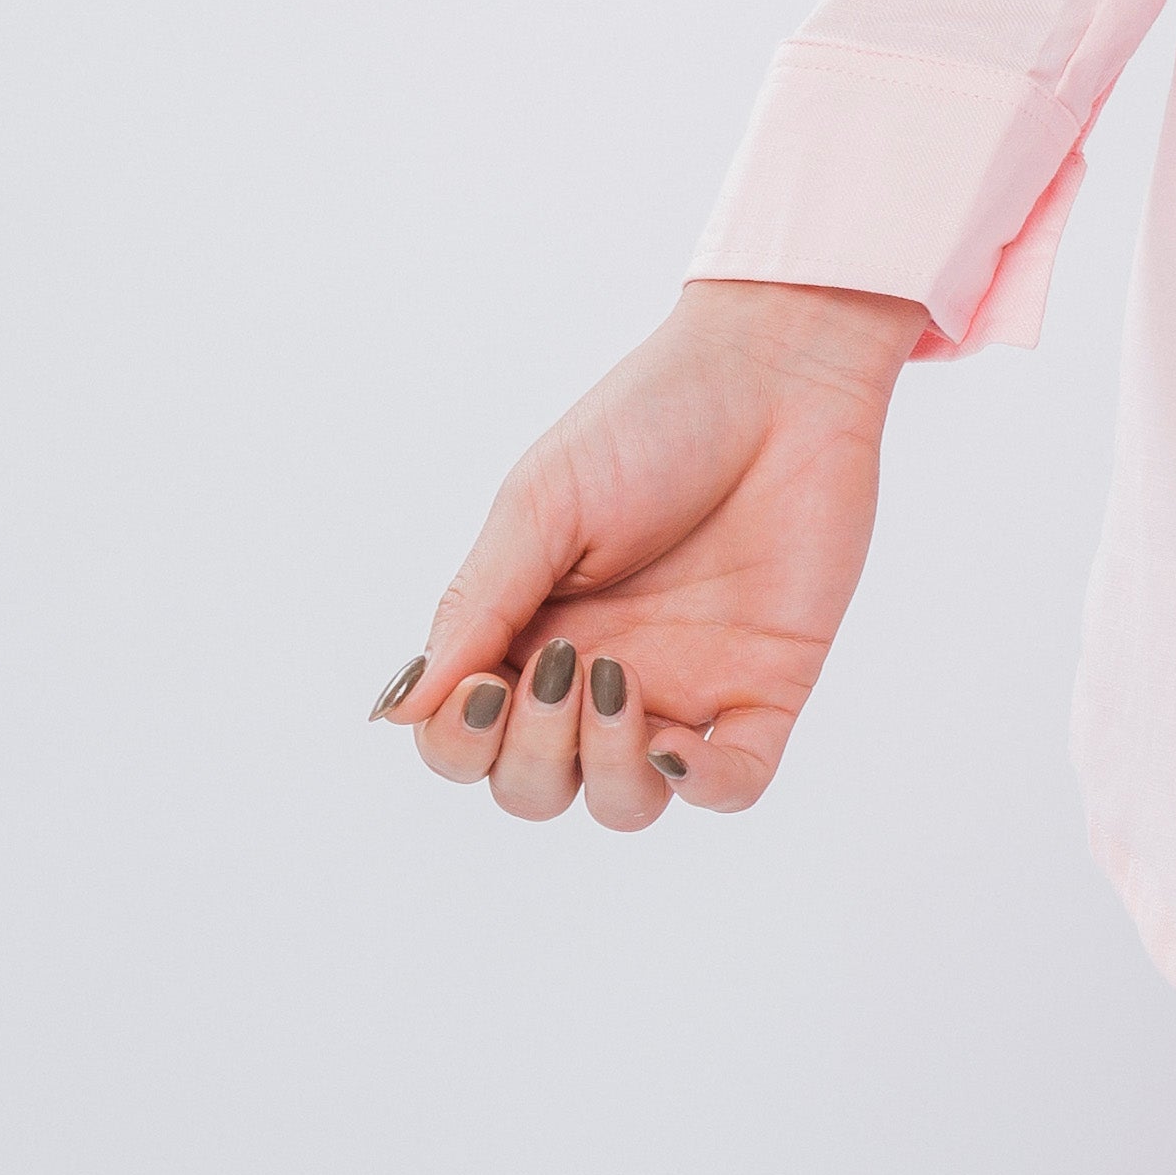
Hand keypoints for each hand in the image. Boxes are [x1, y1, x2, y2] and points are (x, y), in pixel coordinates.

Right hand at [370, 273, 926, 827]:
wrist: (778, 371)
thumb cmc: (651, 420)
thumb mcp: (543, 504)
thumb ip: (477, 607)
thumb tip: (397, 711)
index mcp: (530, 629)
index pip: (465, 739)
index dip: (459, 740)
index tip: (486, 683)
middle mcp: (598, 673)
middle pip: (532, 785)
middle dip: (529, 753)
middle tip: (563, 663)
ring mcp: (683, 686)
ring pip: (623, 803)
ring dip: (605, 771)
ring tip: (618, 681)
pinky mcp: (765, 685)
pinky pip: (732, 782)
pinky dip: (702, 789)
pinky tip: (678, 748)